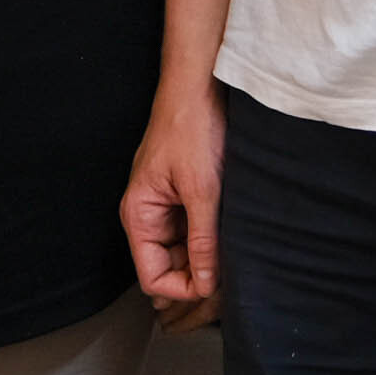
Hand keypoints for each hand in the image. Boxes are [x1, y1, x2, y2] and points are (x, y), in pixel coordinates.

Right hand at [120, 80, 224, 306]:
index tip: (215, 287)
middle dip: (198, 275)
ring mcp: (167, 206)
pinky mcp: (185, 195)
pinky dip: (213, 236)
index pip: (152, 278)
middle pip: (168, 268)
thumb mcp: (202, 189)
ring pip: (185, 251)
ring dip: (208, 256)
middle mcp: (148, 215)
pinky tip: (234, 232)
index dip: (183, 289)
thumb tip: (206, 284)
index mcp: (139, 215)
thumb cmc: (191, 126)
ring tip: (236, 252)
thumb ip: (203, 240)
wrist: (200, 85)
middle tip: (233, 275)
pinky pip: (195, 230)